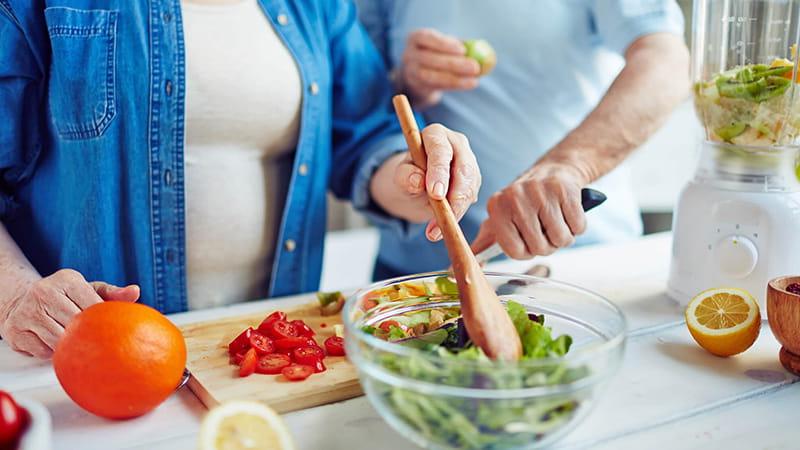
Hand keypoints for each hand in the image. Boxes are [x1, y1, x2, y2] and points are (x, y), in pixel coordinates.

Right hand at [0, 269, 139, 357]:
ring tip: (70, 337)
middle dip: (85, 334)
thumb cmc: (64, 296)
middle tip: (90, 337)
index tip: (104, 326)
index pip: (92, 305)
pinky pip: (44, 351)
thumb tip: (135, 292)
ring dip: (69, 345)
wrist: (22, 300)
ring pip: (59, 340)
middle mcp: (43, 292)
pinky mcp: (15, 333)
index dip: (100, 321)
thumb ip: (113, 293)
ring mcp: (27, 312)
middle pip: (76, 324)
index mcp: (66, 279)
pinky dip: (52, 352)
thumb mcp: (88, 289)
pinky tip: (52, 342)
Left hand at [370, 124, 480, 240]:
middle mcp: (456, 144)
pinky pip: (471, 198)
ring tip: (435, 230)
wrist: (416, 186)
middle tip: (444, 217)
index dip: (439, 171)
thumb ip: (405, 176)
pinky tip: (443, 225)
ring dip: (456, 210)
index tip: (435, 194)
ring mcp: (469, 162)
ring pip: (470, 187)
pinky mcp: (474, 180)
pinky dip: (458, 214)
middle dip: (455, 195)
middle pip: (463, 169)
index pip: (440, 150)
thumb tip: (417, 180)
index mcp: (435, 135)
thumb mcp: (400, 177)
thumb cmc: (408, 175)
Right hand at [400, 28, 479, 108]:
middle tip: (475, 67)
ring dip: (456, 78)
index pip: (426, 38)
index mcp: (415, 38)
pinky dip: (456, 85)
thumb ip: (460, 45)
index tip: (463, 49)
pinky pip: (438, 86)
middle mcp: (409, 55)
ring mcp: (411, 73)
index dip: (444, 44)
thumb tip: (480, 47)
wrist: (418, 75)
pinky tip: (470, 83)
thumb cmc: (437, 53)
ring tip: (475, 78)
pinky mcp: (418, 87)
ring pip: (433, 77)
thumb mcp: (444, 45)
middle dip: (454, 64)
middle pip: (430, 59)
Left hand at [471, 162, 587, 258]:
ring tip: (556, 221)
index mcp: (497, 208)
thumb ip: (481, 246)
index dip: (527, 252)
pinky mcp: (565, 189)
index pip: (515, 251)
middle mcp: (515, 198)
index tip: (527, 239)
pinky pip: (578, 226)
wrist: (552, 172)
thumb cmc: (523, 205)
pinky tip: (567, 212)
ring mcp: (541, 192)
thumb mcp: (498, 222)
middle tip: (545, 229)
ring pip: (561, 238)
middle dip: (548, 245)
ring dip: (564, 236)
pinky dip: (577, 225)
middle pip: (540, 247)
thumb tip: (454, 271)